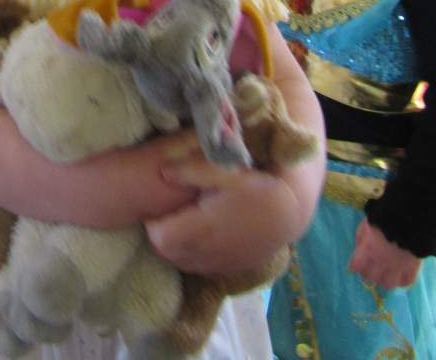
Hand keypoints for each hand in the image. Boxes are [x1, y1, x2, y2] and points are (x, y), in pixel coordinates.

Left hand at [145, 152, 301, 274]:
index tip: (159, 204)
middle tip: (168, 210)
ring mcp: (217, 265)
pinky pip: (197, 267)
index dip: (153, 221)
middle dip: (160, 232)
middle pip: (164, 251)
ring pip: (179, 261)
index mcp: (202, 229)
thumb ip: (191, 171)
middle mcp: (206, 253)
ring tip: (182, 219)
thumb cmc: (256, 188)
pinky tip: (199, 232)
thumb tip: (162, 171)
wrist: (289, 214)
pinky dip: (190, 253)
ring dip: (174, 244)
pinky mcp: (227, 269)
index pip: (158, 237)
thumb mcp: (224, 172)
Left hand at [348, 219, 420, 288]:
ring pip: (388, 285)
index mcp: (367, 251)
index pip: (356, 268)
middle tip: (371, 268)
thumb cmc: (382, 219)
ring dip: (384, 281)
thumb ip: (360, 238)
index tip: (357, 263)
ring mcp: (397, 269)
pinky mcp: (411, 269)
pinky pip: (406, 283)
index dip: (356, 266)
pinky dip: (401, 281)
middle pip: (371, 278)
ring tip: (385, 274)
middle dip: (369, 274)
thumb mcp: (366, 225)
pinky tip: (399, 276)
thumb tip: (359, 249)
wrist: (406, 219)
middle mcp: (380, 263)